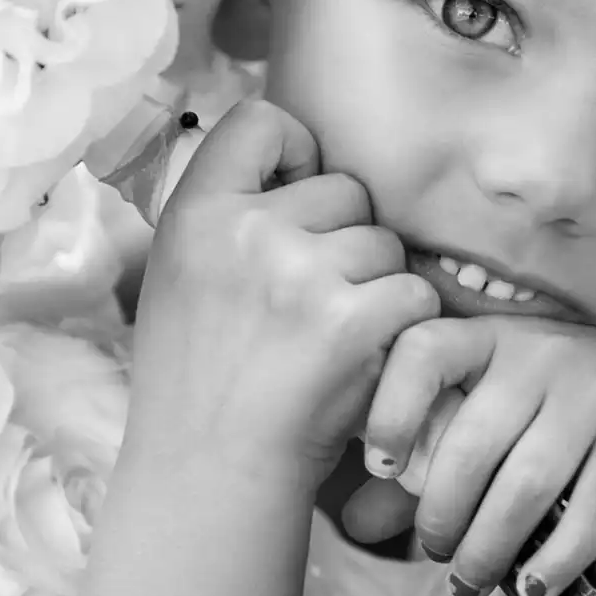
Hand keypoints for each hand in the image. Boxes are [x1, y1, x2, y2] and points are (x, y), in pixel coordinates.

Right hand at [125, 100, 440, 491]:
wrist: (211, 475)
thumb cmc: (198, 383)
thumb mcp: (180, 279)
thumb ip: (229, 219)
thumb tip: (294, 166)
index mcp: (195, 213)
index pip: (262, 120)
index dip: (294, 153)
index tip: (294, 197)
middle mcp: (247, 231)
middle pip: (345, 190)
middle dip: (345, 240)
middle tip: (311, 307)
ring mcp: (302, 274)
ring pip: (385, 245)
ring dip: (377, 289)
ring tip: (331, 344)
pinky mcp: (354, 321)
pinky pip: (414, 293)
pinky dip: (403, 331)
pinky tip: (363, 364)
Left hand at [361, 316, 595, 595]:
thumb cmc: (550, 415)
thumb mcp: (488, 416)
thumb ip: (422, 464)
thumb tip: (354, 522)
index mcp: (489, 338)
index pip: (424, 350)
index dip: (389, 408)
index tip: (376, 465)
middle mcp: (540, 355)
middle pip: (471, 443)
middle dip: (441, 515)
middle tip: (435, 551)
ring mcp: (595, 394)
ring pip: (526, 485)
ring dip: (489, 548)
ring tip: (471, 580)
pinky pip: (588, 512)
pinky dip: (554, 559)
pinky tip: (533, 585)